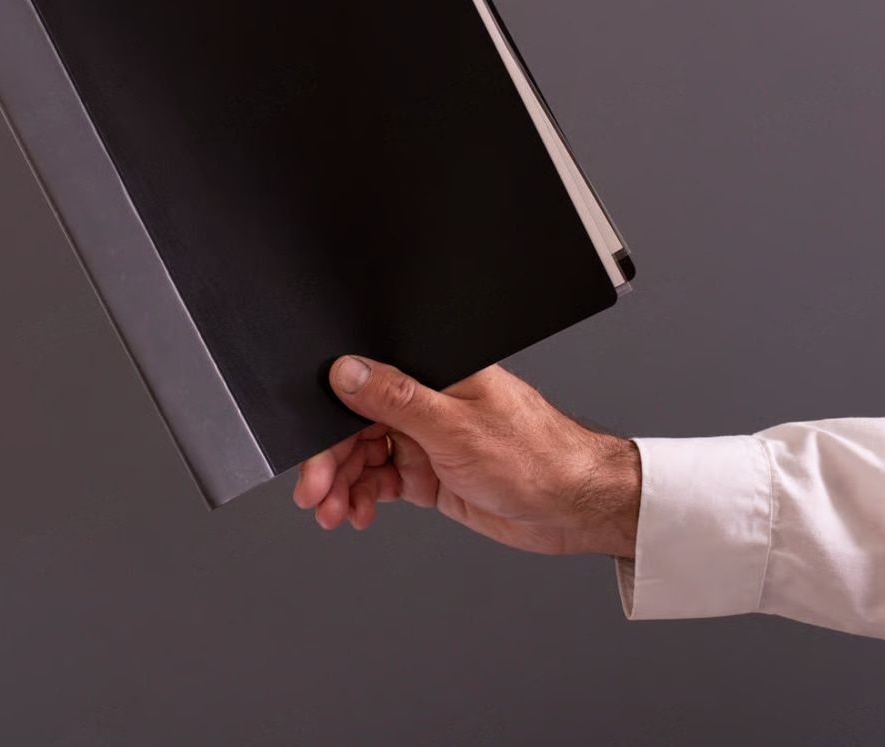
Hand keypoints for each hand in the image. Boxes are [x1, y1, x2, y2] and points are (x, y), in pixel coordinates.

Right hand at [292, 356, 640, 557]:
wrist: (573, 506)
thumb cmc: (536, 456)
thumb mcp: (455, 426)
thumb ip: (396, 399)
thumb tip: (347, 371)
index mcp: (433, 374)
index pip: (363, 387)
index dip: (330, 420)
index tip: (310, 451)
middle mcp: (426, 403)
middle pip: (355, 426)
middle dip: (330, 461)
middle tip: (314, 494)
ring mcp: (427, 439)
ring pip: (364, 457)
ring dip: (343, 485)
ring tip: (334, 512)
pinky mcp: (431, 473)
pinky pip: (382, 482)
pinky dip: (364, 498)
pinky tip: (358, 513)